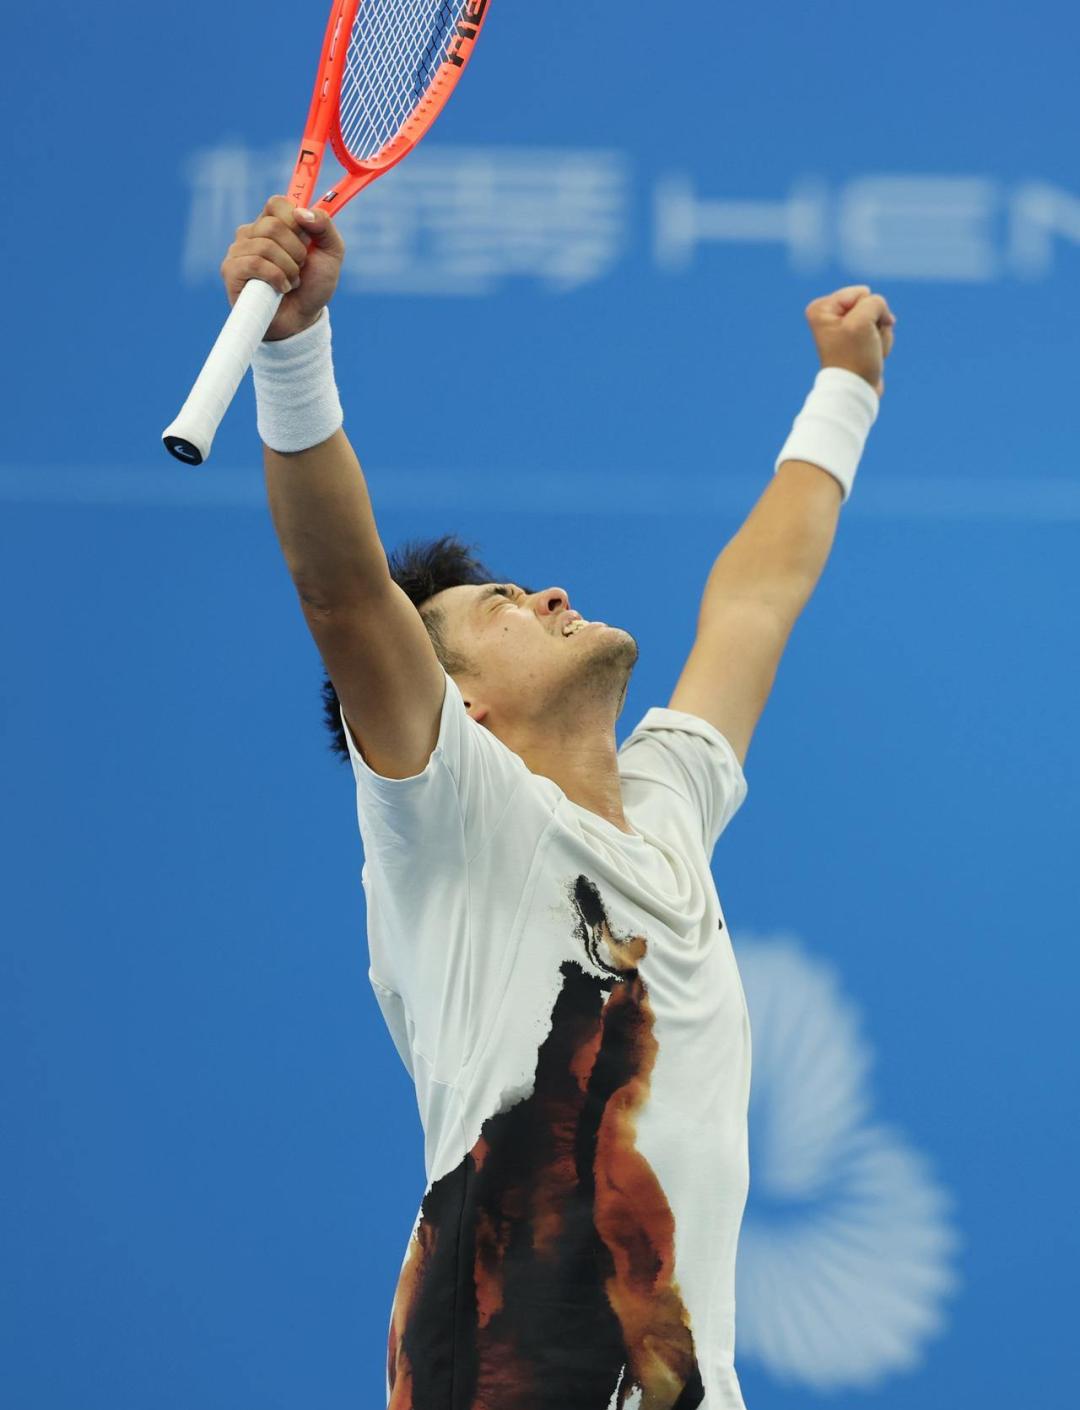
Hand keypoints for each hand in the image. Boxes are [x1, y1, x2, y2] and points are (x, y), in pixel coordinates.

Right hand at [221, 195, 345, 341]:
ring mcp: (238, 251)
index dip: (295, 221)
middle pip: (274, 225)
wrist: (302, 319)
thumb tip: (301, 212)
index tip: (306, 241)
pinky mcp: (231, 271)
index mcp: (272, 222)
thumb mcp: (331, 253)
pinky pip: (254, 263)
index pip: (277, 203)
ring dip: (288, 269)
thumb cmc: (313, 285)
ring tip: (291, 282)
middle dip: (296, 252)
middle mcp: (252, 233)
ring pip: (265, 245)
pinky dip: (276, 278)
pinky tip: (281, 289)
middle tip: (299, 268)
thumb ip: (324, 226)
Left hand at [805, 285, 896, 397]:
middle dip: (875, 324)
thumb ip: (875, 301)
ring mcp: (845, 328)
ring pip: (879, 319)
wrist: (856, 390)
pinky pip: (881, 331)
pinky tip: (873, 356)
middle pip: (871, 305)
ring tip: (868, 352)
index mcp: (822, 308)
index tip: (857, 334)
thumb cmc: (854, 358)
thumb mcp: (863, 320)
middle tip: (864, 345)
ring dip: (880, 336)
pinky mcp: (857, 340)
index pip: (862, 293)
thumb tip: (882, 315)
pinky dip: (882, 344)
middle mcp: (830, 316)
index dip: (867, 312)